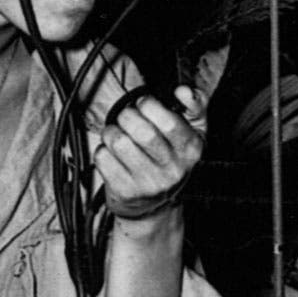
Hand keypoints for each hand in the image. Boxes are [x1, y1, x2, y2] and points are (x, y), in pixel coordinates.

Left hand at [98, 86, 207, 218]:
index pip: (168, 122)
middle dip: (127, 115)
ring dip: (111, 131)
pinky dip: (103, 150)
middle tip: (127, 117)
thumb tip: (184, 90)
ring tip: (118, 135)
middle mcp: (172, 169)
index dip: (149, 105)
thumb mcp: (193, 131)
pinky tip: (113, 154)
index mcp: (190, 150)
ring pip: (118, 142)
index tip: (144, 103)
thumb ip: (195, 105)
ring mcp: (148, 183)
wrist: (156, 206)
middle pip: (141, 131)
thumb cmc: (172, 160)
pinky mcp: (125, 192)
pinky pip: (102, 158)